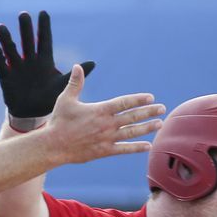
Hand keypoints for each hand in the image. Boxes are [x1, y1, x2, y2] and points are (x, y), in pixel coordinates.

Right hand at [0, 11, 95, 129]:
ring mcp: (17, 68)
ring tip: (0, 27)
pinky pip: (1, 65)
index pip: (44, 40)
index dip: (44, 27)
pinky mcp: (6, 77)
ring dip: (6, 39)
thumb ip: (75, 75)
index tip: (43, 13)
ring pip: (11, 50)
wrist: (31, 113)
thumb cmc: (48, 98)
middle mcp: (30, 61)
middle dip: (25, 29)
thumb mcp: (62, 86)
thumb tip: (93, 63)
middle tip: (23, 14)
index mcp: (44, 61)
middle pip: (27, 41)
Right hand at [43, 64, 162, 164]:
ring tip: (159, 124)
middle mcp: (106, 124)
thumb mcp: (66, 99)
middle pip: (133, 116)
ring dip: (147, 128)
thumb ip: (75, 83)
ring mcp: (107, 138)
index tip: (150, 97)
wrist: (53, 146)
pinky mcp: (104, 151)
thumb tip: (77, 66)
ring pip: (132, 132)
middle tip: (162, 108)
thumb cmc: (59, 121)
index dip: (138, 99)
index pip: (124, 102)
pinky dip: (136, 147)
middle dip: (149, 112)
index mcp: (100, 110)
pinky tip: (148, 145)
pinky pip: (124, 149)